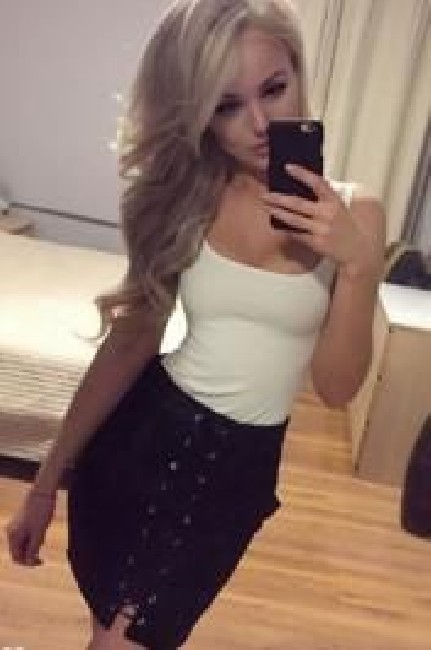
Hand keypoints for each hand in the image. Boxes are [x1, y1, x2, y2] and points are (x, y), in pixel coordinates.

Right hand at [5, 489, 56, 566]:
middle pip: (18, 551)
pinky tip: (41, 532)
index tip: (41, 561)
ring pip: (22, 543)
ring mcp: (15, 526)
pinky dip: (32, 538)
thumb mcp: (39, 533)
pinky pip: (25, 535)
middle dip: (29, 554)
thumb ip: (33, 549)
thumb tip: (29, 562)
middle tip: (42, 554)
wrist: (43, 491)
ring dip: (32, 546)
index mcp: (13, 536)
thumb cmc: (41, 511)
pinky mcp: (21, 521)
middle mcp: (11, 531)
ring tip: (42, 537)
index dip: (28, 563)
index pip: (16, 557)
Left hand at [263, 164, 384, 279]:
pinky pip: (296, 233)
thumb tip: (306, 185)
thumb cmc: (346, 226)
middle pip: (298, 203)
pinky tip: (276, 224)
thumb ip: (327, 197)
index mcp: (335, 200)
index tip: (288, 167)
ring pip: (294, 219)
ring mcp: (321, 229)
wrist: (357, 250)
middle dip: (279, 198)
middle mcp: (327, 213)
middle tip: (265, 193)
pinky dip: (285, 228)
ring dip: (278, 212)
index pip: (317, 182)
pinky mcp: (316, 242)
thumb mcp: (341, 207)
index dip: (302, 174)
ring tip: (266, 206)